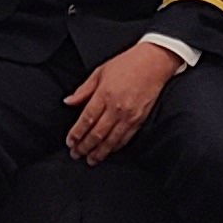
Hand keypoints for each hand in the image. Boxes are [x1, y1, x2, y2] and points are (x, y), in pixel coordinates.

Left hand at [63, 39, 179, 162]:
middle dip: (84, 147)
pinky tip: (108, 151)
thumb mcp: (100, 71)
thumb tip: (68, 101)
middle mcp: (116, 108)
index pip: (86, 119)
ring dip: (99, 152)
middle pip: (97, 134)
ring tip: (90, 159)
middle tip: (76, 154)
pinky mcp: (139, 121)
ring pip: (110, 141)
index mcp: (104, 94)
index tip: (70, 142)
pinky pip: (125, 139)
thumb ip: (83, 90)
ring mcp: (129, 116)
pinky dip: (115, 148)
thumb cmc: (127, 64)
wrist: (153, 63)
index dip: (76, 134)